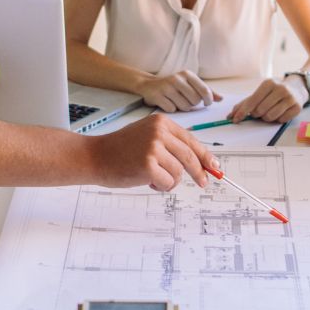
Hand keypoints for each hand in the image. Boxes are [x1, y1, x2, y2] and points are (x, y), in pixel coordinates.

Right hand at [93, 114, 218, 189]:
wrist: (94, 156)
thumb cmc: (119, 150)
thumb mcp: (147, 137)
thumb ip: (170, 145)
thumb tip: (199, 162)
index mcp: (161, 122)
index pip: (191, 141)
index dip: (205, 156)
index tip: (214, 166)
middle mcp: (159, 132)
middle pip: (190, 157)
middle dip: (199, 172)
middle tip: (203, 183)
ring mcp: (154, 148)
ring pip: (179, 172)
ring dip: (169, 180)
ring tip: (151, 177)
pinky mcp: (148, 165)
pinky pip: (168, 182)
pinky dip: (160, 186)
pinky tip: (146, 180)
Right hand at [137, 70, 218, 112]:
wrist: (150, 85)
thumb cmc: (174, 86)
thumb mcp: (190, 84)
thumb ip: (206, 91)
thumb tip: (221, 99)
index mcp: (187, 74)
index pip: (204, 90)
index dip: (208, 99)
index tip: (207, 103)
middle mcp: (177, 79)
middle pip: (195, 100)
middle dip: (193, 104)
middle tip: (187, 100)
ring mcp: (166, 87)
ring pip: (184, 107)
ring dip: (182, 107)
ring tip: (176, 101)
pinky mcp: (158, 96)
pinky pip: (172, 109)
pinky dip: (171, 109)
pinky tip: (167, 102)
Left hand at [230, 76, 302, 123]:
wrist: (297, 88)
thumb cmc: (274, 92)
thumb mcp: (261, 92)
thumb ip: (245, 103)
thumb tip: (231, 115)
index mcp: (269, 83)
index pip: (252, 100)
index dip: (242, 112)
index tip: (235, 119)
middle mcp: (280, 89)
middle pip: (260, 110)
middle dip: (256, 114)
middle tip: (259, 111)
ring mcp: (290, 98)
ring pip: (270, 117)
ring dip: (267, 118)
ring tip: (269, 111)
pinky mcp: (297, 107)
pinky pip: (281, 120)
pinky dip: (277, 119)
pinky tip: (280, 112)